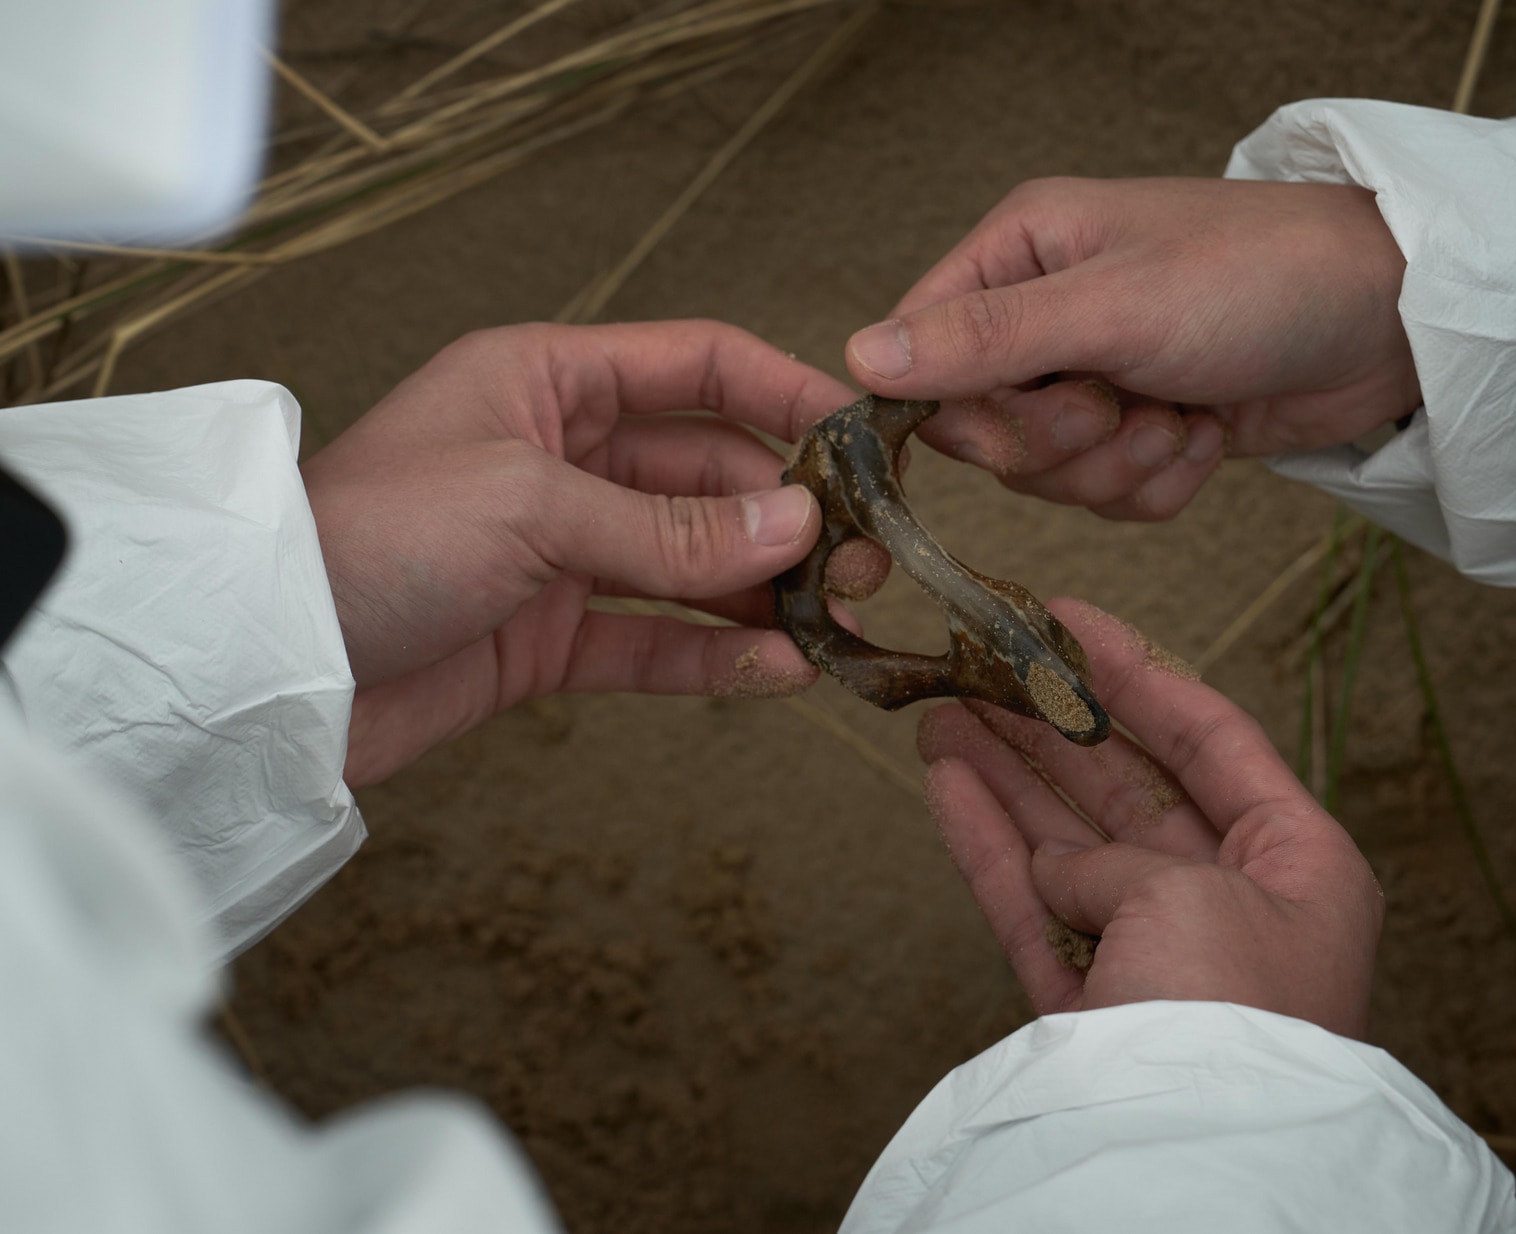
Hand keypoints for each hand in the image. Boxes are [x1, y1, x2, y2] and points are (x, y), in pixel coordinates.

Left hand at [302, 320, 856, 786]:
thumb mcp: (529, 507)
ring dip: (763, 592)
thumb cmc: (371, 538)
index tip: (862, 435)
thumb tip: (799, 526)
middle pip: (707, 475)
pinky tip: (775, 673)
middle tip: (863, 559)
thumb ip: (669, 527)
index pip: (695, 366)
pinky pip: (651, 640)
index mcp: (546, 382)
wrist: (267, 666)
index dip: (783, 393)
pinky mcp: (545, 638)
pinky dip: (713, 656)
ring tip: (838, 621)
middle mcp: (560, 458)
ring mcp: (557, 552)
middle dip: (786, 515)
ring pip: (690, 564)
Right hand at [847, 177, 1417, 520]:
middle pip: (984, 435)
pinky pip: (1111, 497)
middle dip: (1061, 444)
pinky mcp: (1145, 430)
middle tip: (1124, 405)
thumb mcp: (1113, 306)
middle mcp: (1044, 316)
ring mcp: (1096, 378)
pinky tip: (1208, 436)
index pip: (922, 357)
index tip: (1022, 416)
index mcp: (1017, 256)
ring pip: (1049, 477)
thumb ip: (987, 340)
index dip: (960, 412)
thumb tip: (860, 359)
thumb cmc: (1259, 277)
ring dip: (1121, 467)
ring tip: (1182, 415)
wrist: (1393, 320)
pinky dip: (1160, 484)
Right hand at [916, 598, 1382, 1036]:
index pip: (1214, 741)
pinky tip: (946, 782)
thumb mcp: (1189, 892)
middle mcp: (1232, 908)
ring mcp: (1155, 963)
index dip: (1138, 674)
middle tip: (989, 664)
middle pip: (1130, 789)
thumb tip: (1065, 872)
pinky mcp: (1091, 1014)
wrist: (1192, 1162)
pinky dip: (991, 847)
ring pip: (1070, 846)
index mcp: (1299, 867)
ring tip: (945, 709)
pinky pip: (1034, 910)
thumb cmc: (1231, 1016)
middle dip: (1056, 724)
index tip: (1069, 618)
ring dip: (1008, 775)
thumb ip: (1119, 857)